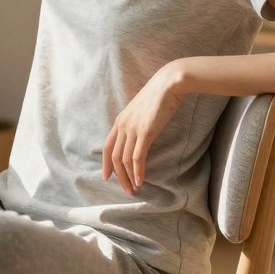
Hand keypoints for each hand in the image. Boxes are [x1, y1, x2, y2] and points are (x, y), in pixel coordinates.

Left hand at [102, 62, 183, 194]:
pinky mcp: (145, 132)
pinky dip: (138, 171)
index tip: (107, 177)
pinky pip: (137, 157)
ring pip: (124, 160)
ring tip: (134, 189)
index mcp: (120, 121)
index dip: (106, 164)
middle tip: (126, 189)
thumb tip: (140, 135)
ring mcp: (133, 129)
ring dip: (129, 177)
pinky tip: (141, 180)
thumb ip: (137, 123)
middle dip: (119, 176)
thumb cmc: (159, 96)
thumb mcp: (142, 110)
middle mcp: (123, 126)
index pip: (108, 146)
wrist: (168, 84)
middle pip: (114, 157)